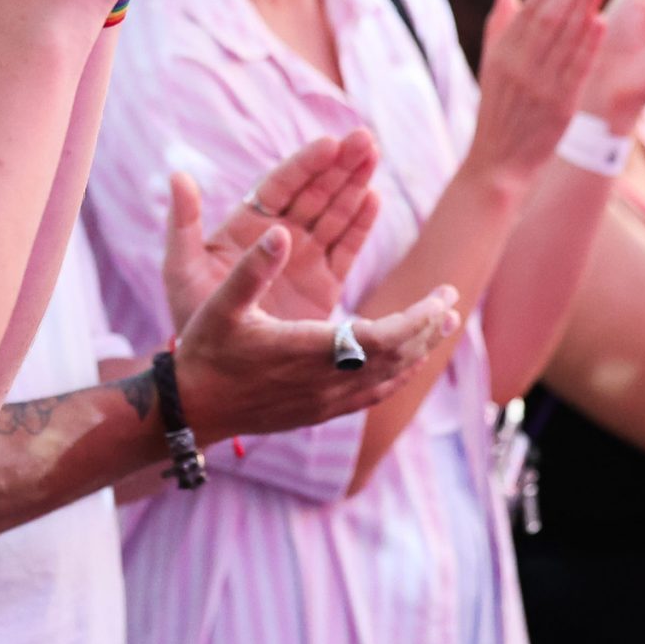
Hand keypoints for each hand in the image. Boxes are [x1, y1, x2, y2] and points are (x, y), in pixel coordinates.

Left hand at [165, 131, 382, 328]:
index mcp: (246, 226)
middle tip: (364, 138)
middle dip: (339, 165)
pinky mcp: (323, 284)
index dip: (305, 164)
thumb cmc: (192, 315)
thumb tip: (177, 175)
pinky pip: (345, 248)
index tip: (329, 143)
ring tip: (374, 155)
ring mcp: (303, 258)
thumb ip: (182, 223)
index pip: (280, 186)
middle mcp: (278, 235)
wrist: (217, 369)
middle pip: (314, 192)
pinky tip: (373, 198)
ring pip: (334, 213)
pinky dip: (359, 224)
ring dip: (354, 185)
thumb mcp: (181, 268)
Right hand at [172, 222, 459, 444]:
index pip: (381, 339)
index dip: (415, 319)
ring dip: (419, 352)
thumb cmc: (205, 351)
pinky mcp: (320, 412)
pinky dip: (398, 375)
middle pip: (395, 359)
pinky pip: (373, 395)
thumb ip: (252, 268)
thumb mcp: (220, 304)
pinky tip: (408, 363)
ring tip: (443, 326)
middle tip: (451, 300)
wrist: (193, 409)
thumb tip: (281, 231)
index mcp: (306, 351)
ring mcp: (325, 402)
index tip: (439, 296)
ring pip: (388, 379)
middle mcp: (323, 382)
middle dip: (427, 329)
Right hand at [463, 0, 605, 183]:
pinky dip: (589, 44)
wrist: (497, 163)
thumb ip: (499, 28)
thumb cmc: (497, 112)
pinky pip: (576, 69)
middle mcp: (519, 66)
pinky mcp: (559, 105)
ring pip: (565, 40)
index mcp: (501, 54)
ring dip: (584, 9)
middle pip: (549, 19)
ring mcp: (540, 86)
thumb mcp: (490, 67)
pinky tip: (601, 22)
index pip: (529, 10)